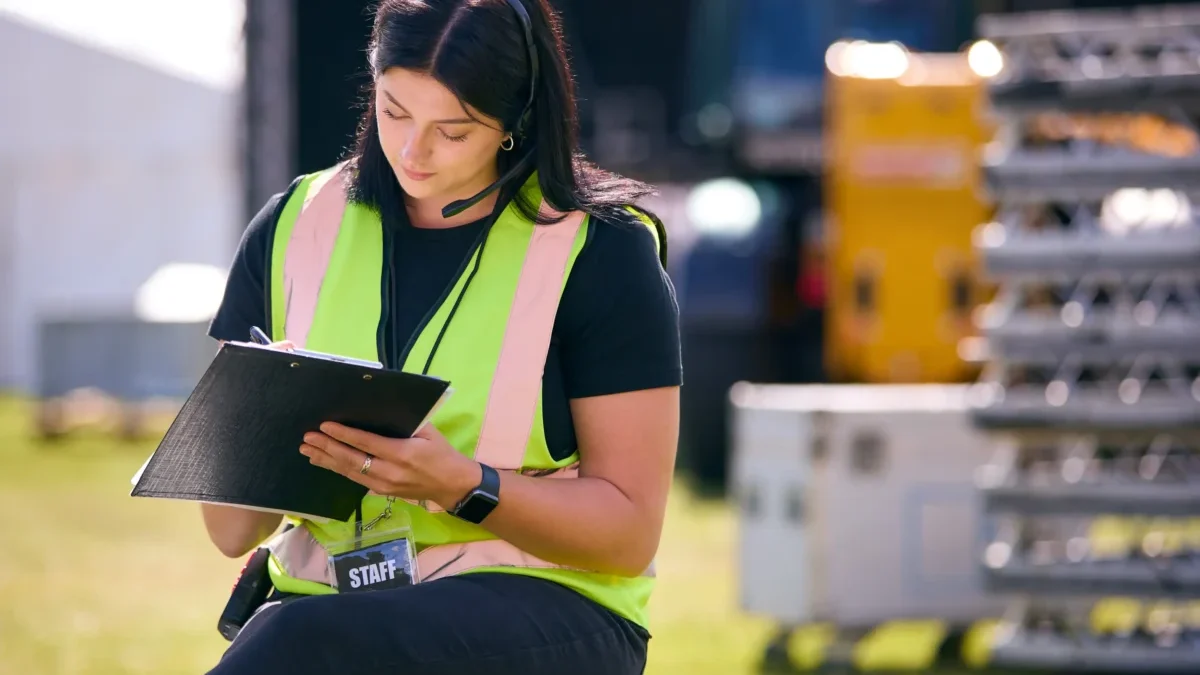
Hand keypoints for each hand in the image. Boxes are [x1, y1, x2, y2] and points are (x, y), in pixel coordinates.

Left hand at [300, 422, 481, 510]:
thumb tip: (381, 408)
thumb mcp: (429, 433)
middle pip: (351, 459)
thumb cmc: (442, 454)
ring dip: (326, 460)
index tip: (325, 426)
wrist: (452, 486)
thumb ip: (407, 422)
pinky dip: (336, 469)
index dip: (343, 435)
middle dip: (327, 448)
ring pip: (348, 472)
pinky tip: (323, 463)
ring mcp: (383, 485)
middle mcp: (389, 472)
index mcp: (402, 454)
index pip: (366, 443)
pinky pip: (354, 479)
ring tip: (307, 451)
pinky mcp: (381, 491)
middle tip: (308, 438)